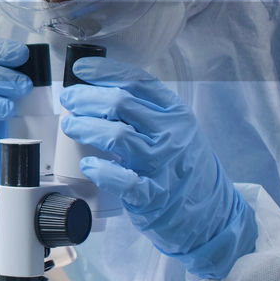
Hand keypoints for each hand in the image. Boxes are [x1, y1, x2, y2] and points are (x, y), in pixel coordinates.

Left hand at [59, 57, 256, 278]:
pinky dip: (100, 170)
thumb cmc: (181, 165)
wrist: (210, 210)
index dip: (105, 73)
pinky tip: (88, 164)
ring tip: (71, 126)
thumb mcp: (173, 130)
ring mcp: (162, 165)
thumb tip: (96, 94)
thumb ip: (144, 112)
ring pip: (117, 136)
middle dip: (86, 98)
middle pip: (120, 104)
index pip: (138, 82)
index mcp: (175, 113)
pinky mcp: (152, 196)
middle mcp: (171, 135)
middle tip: (69, 100)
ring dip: (86, 127)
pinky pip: (122, 180)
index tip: (81, 70)